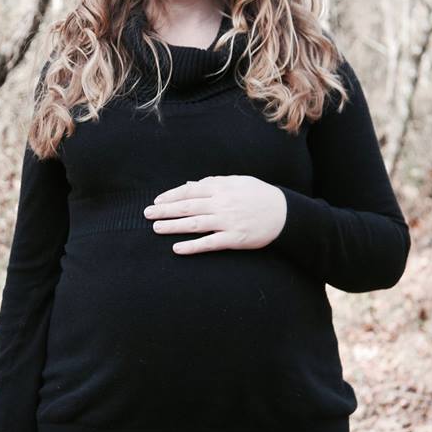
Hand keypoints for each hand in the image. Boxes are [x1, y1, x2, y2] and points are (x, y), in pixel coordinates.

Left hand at [143, 175, 286, 253]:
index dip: (171, 196)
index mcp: (222, 188)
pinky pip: (209, 243)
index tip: (157, 201)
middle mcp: (222, 204)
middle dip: (165, 210)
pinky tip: (177, 249)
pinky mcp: (235, 239)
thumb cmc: (260, 195)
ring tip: (156, 228)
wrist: (285, 213)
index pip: (190, 191)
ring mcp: (228, 222)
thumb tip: (189, 185)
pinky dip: (192, 246)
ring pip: (194, 224)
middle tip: (146, 214)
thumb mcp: (237, 182)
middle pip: (187, 207)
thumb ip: (213, 182)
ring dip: (173, 227)